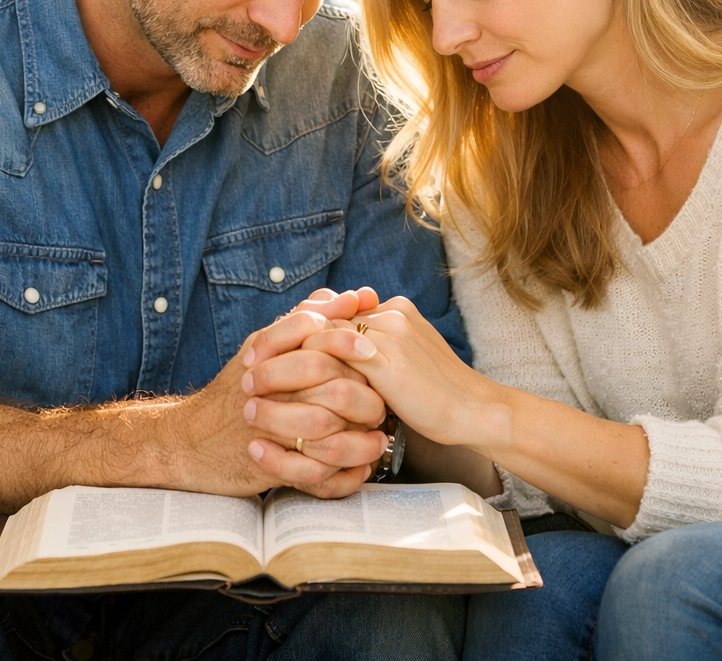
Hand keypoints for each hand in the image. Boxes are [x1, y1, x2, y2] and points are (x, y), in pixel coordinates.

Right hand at [239, 288, 390, 496]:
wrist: (190, 441)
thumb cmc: (236, 391)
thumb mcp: (263, 347)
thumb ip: (306, 319)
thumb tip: (353, 296)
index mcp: (267, 354)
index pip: (313, 337)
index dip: (348, 342)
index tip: (373, 352)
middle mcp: (266, 388)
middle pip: (330, 387)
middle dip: (366, 399)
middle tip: (383, 406)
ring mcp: (265, 429)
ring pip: (327, 435)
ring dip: (360, 441)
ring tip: (377, 441)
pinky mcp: (266, 467)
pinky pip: (314, 476)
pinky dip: (341, 475)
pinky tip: (358, 469)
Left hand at [249, 294, 500, 450]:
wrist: (474, 410)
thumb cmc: (440, 397)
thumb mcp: (405, 367)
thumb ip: (376, 355)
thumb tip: (343, 364)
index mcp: (393, 311)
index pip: (332, 310)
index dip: (297, 328)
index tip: (266, 346)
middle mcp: (388, 314)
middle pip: (319, 317)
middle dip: (280, 338)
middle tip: (247, 359)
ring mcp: (387, 334)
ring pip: (319, 335)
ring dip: (280, 356)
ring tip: (252, 379)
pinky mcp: (385, 360)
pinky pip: (330, 357)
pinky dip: (299, 372)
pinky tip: (278, 392)